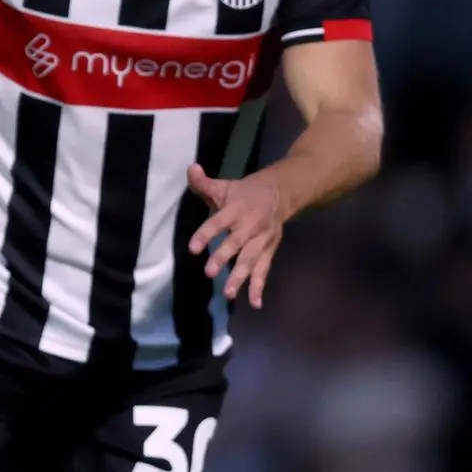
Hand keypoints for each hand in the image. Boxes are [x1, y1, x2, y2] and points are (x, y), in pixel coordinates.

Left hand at [186, 163, 283, 308]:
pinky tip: (254, 303)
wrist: (281, 194)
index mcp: (236, 208)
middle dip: (223, 257)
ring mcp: (262, 240)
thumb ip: (204, 183)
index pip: (219, 221)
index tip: (193, 248)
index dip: (206, 233)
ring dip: (240, 277)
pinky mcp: (269, 251)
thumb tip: (190, 168)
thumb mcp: (225, 185)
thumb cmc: (244, 193)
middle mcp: (250, 225)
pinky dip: (259, 287)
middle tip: (209, 273)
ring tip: (228, 293)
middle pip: (236, 243)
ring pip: (250, 259)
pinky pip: (264, 270)